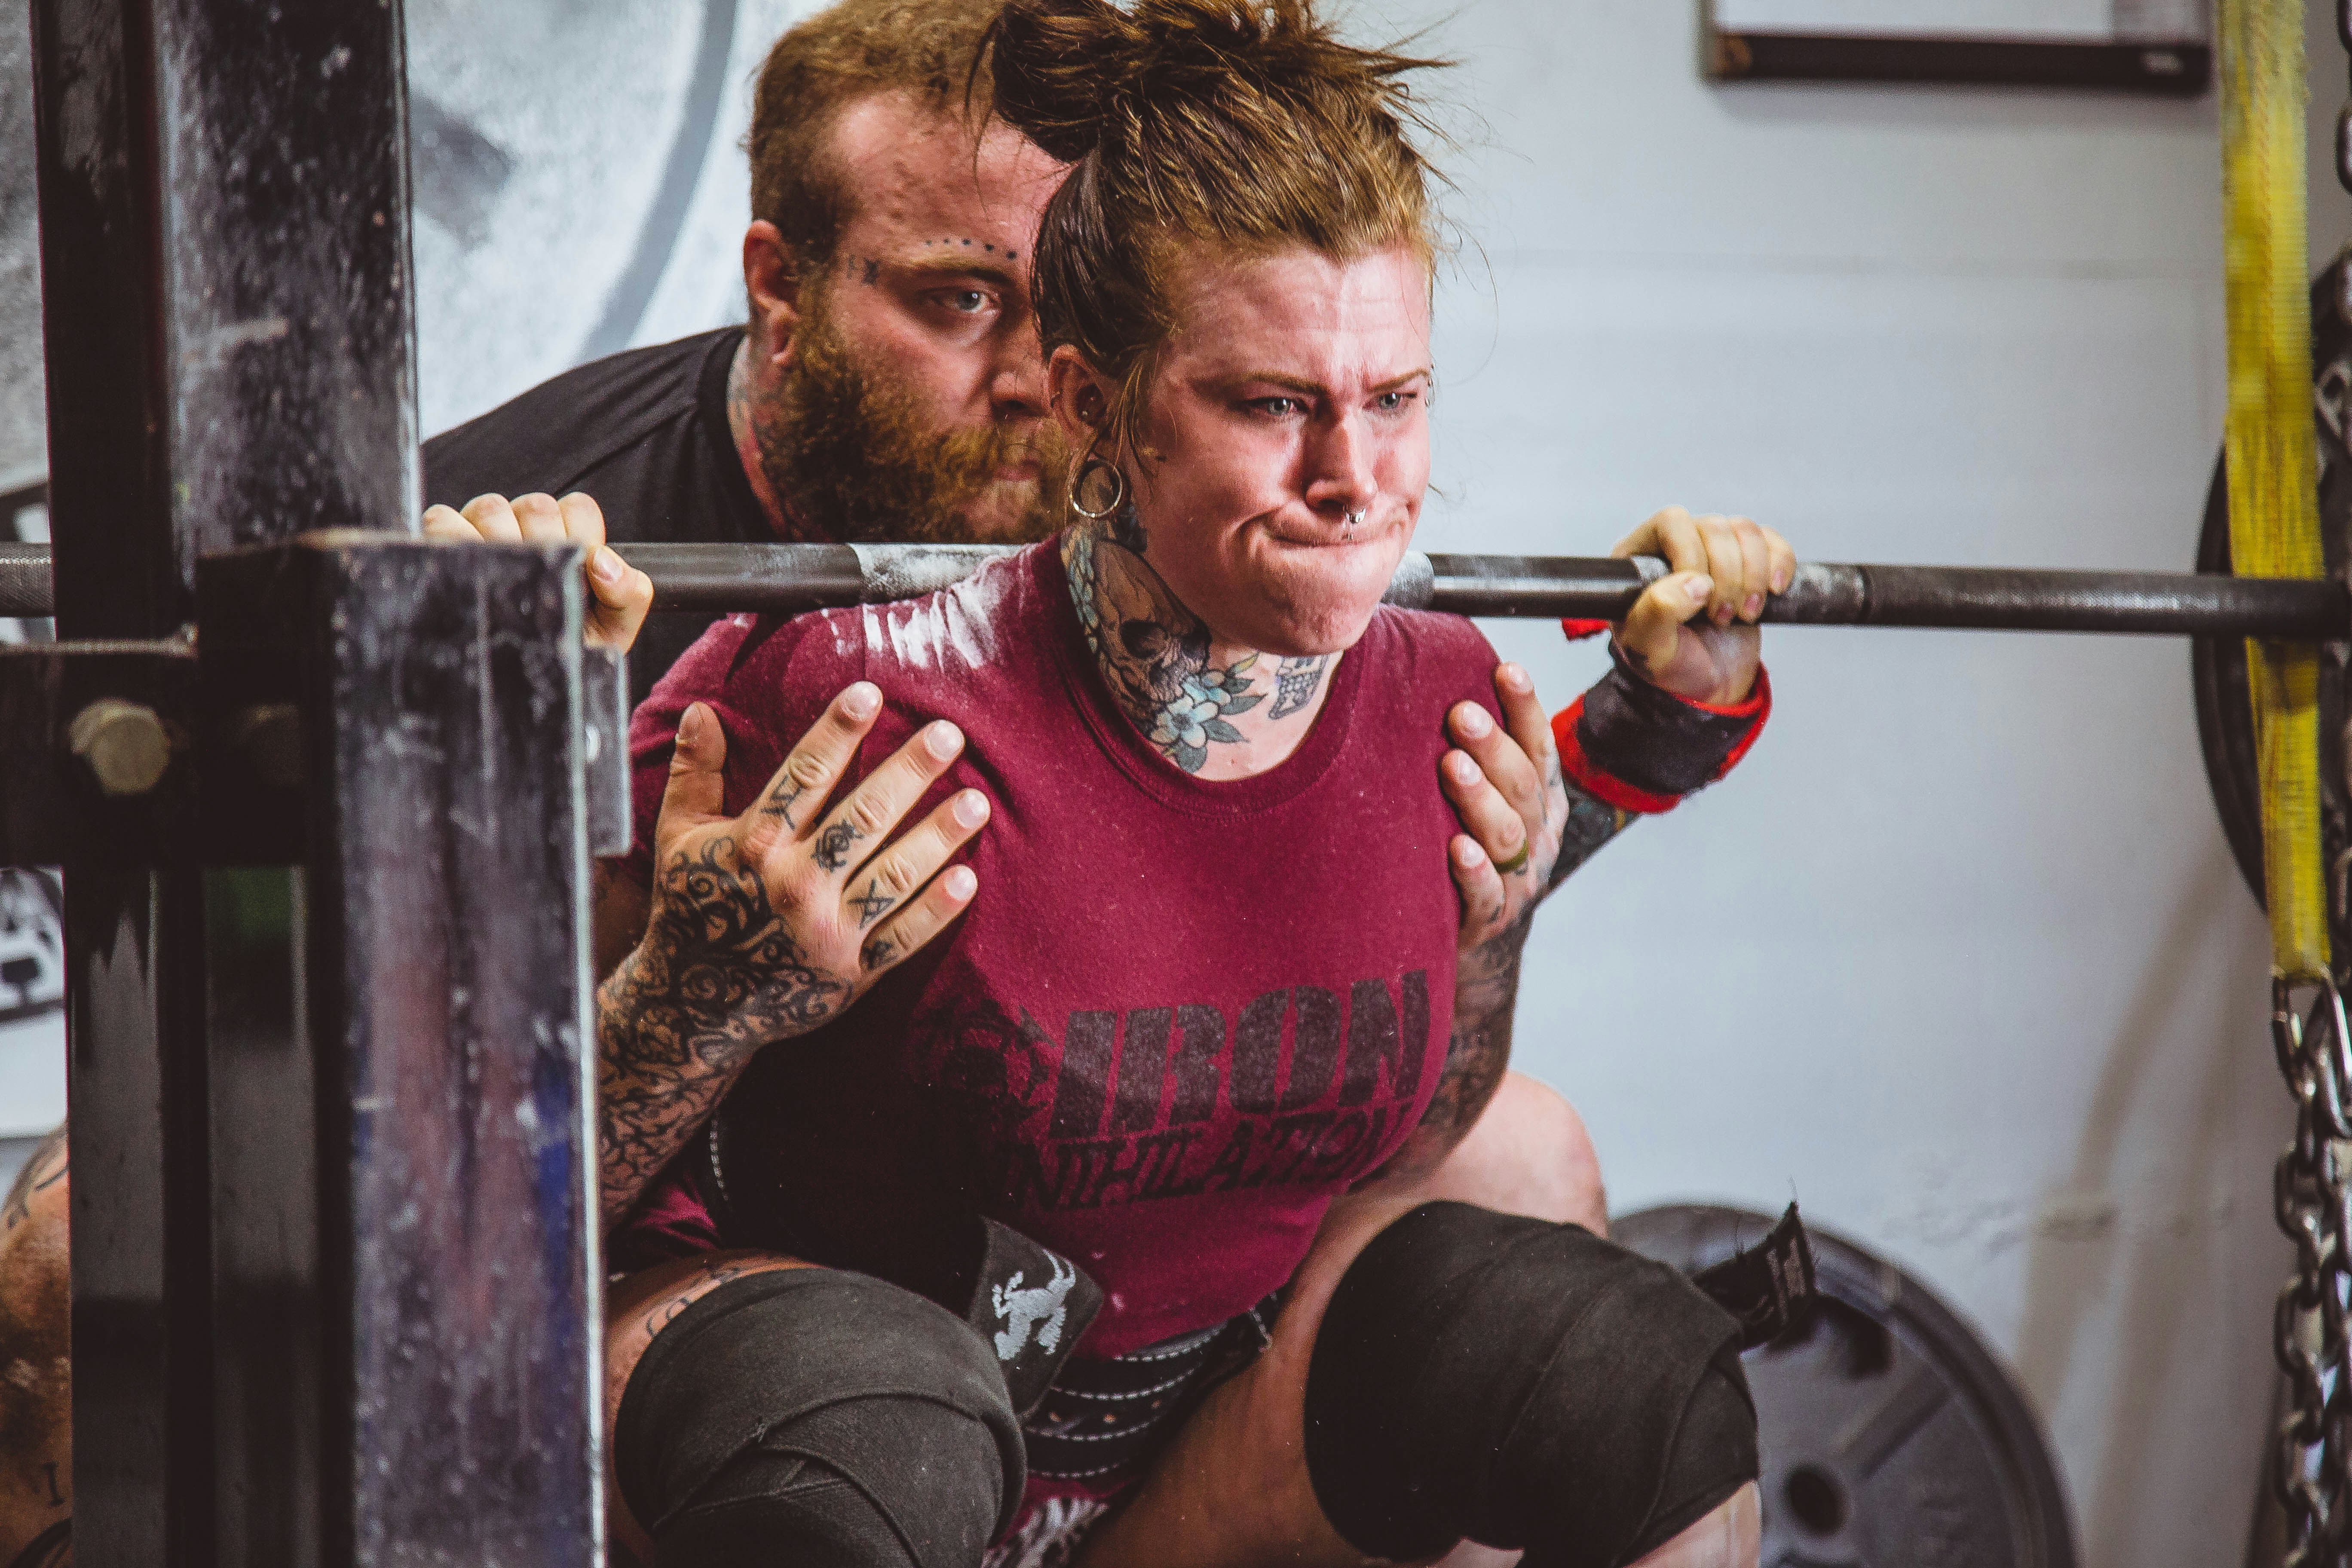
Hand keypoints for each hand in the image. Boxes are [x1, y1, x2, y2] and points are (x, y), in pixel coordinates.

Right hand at [422, 491, 654, 651]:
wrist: (533, 679)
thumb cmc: (568, 645)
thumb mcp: (612, 628)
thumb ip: (628, 592)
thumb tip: (603, 562)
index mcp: (571, 537)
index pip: (578, 506)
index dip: (580, 532)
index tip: (577, 568)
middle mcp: (527, 527)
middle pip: (534, 505)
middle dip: (541, 541)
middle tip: (540, 583)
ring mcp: (486, 531)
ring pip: (490, 507)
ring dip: (499, 543)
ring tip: (506, 585)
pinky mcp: (445, 540)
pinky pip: (442, 519)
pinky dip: (451, 537)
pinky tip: (470, 573)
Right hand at [636, 683, 987, 1045]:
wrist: (695, 1008)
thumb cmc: (690, 908)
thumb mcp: (678, 838)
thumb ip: (694, 773)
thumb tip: (701, 708)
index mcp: (753, 846)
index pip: (804, 776)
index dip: (838, 731)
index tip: (872, 693)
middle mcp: (794, 885)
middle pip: (863, 817)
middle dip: (909, 772)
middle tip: (949, 734)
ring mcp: (827, 932)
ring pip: (894, 873)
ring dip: (939, 836)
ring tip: (976, 800)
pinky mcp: (850, 972)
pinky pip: (903, 937)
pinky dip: (936, 909)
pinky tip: (968, 877)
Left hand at [1443, 662, 1567, 952]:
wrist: (1476, 930)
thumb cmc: (1471, 844)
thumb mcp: (1488, 796)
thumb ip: (1476, 754)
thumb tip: (1436, 680)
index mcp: (1541, 798)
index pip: (1539, 745)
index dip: (1526, 708)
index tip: (1505, 670)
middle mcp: (1539, 833)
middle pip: (1521, 784)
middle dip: (1493, 745)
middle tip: (1461, 714)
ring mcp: (1520, 878)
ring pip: (1507, 833)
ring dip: (1480, 797)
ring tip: (1452, 766)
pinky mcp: (1492, 916)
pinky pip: (1487, 894)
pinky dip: (1474, 871)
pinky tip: (1458, 849)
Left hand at [1611, 506, 1792, 704]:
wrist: (1706, 686)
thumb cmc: (1670, 665)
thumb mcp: (1649, 650)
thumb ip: (1657, 614)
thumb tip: (1695, 582)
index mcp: (1639, 558)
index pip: (1671, 523)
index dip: (1691, 555)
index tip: (1700, 601)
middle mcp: (1675, 545)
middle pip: (1713, 527)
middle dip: (1728, 577)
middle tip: (1722, 618)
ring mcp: (1713, 550)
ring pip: (1745, 531)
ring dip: (1753, 576)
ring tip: (1744, 614)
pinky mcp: (1748, 560)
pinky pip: (1772, 542)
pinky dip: (1780, 564)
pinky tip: (1774, 593)